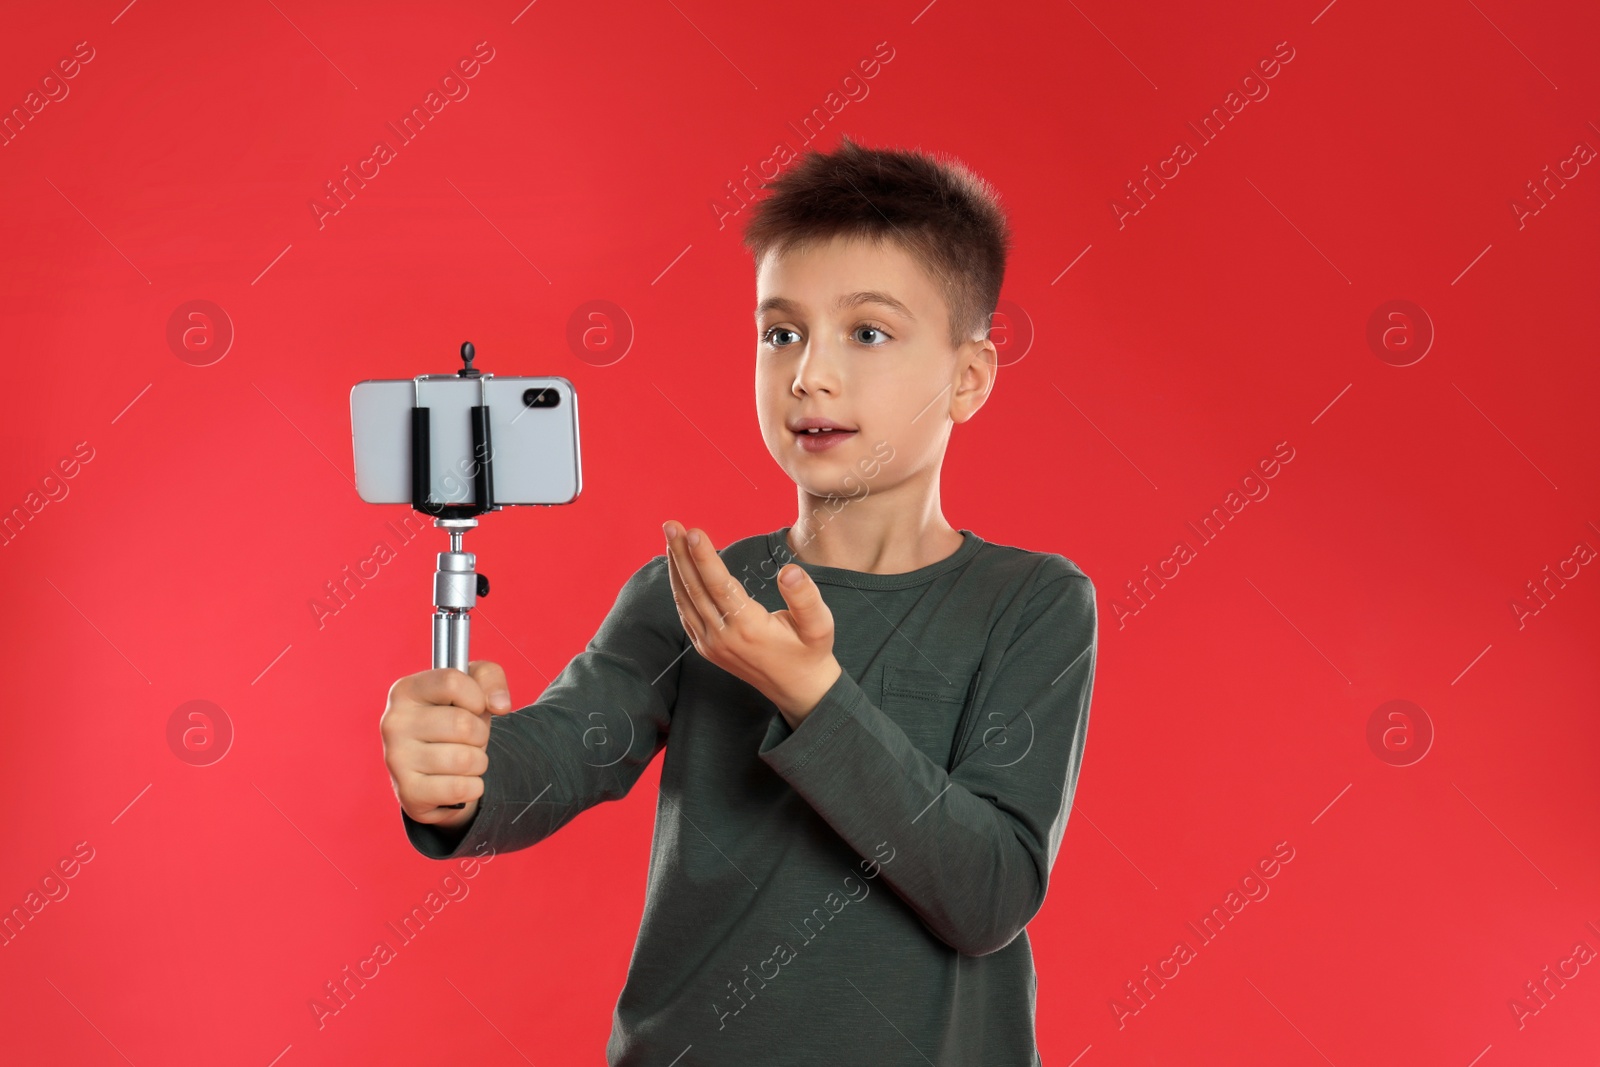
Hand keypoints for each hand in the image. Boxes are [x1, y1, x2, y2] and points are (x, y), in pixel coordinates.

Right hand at [380, 660, 516, 827]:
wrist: (435, 773)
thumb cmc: (454, 722)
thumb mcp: (472, 689)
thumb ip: (490, 677)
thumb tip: (500, 705)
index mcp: (406, 690)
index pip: (452, 682)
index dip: (476, 697)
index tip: (474, 707)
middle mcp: (394, 722)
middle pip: (463, 724)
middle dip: (480, 734)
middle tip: (469, 739)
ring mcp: (397, 758)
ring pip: (465, 759)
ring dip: (478, 762)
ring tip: (464, 760)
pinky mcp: (408, 791)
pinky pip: (460, 788)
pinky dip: (473, 787)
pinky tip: (459, 782)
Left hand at [662, 520, 841, 727]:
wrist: (798, 689)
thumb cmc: (810, 652)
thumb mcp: (820, 625)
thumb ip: (805, 598)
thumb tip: (789, 571)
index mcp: (749, 628)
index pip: (719, 585)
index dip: (704, 557)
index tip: (692, 531)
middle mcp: (723, 637)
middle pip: (695, 588)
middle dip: (681, 554)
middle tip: (671, 524)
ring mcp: (711, 644)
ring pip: (685, 600)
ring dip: (676, 567)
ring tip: (670, 538)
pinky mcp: (706, 648)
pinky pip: (685, 614)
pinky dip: (679, 588)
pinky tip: (677, 569)